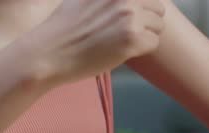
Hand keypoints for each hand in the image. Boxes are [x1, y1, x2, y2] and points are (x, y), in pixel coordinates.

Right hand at [22, 0, 165, 83]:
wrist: (50, 52)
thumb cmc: (63, 27)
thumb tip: (126, 2)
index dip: (142, 5)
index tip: (130, 17)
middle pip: (158, 6)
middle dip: (147, 20)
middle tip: (126, 31)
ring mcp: (130, 17)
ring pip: (158, 26)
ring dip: (145, 35)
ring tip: (122, 41)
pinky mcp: (133, 39)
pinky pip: (153, 43)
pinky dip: (141, 50)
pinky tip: (122, 51)